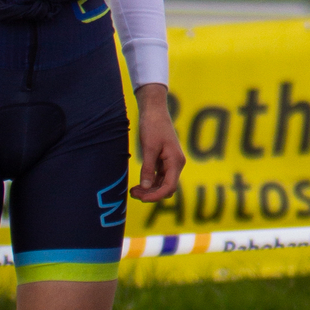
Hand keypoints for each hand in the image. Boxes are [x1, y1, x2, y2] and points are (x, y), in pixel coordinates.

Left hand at [131, 87, 185, 202]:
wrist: (154, 111)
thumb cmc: (153, 126)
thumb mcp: (149, 148)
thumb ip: (148, 169)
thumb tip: (146, 188)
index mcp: (176, 161)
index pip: (169, 187)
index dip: (156, 196)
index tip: (141, 198)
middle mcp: (176, 164)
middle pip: (166, 188)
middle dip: (151, 194)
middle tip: (133, 193)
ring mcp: (171, 163)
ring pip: (162, 184)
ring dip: (149, 190)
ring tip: (133, 190)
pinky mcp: (164, 161)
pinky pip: (159, 177)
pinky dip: (149, 182)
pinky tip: (138, 184)